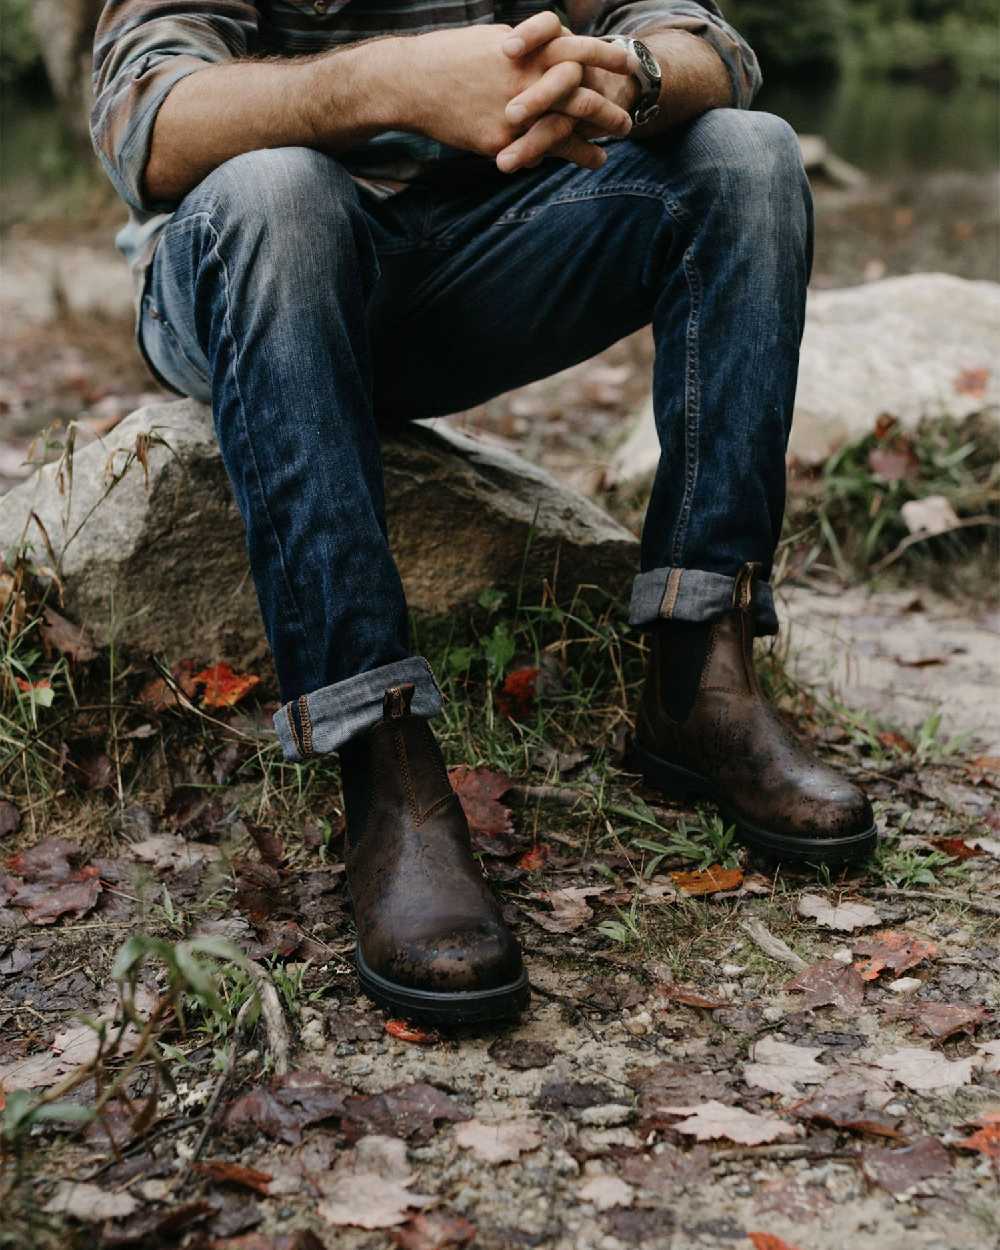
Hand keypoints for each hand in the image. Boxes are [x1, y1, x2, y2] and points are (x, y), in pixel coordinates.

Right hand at [402, 17, 629, 171]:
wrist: (412, 82)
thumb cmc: (449, 57)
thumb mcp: (492, 41)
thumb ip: (524, 50)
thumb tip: (543, 50)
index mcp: (527, 51)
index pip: (578, 49)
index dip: (606, 56)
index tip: (628, 65)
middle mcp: (527, 80)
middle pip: (581, 95)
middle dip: (608, 111)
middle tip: (628, 123)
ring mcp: (516, 113)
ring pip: (565, 131)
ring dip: (591, 144)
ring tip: (607, 155)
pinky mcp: (501, 140)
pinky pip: (537, 152)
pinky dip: (560, 158)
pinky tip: (580, 163)